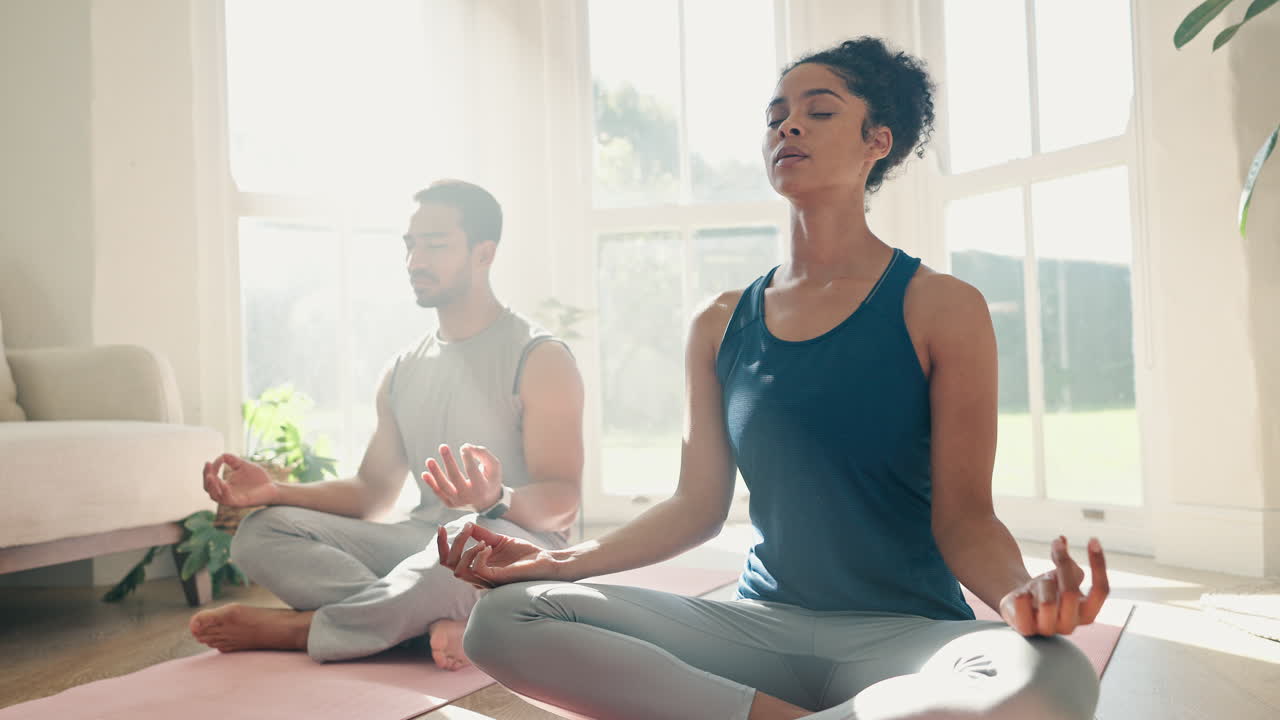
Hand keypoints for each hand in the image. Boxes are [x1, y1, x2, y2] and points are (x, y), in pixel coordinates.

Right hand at [202, 453, 278, 507]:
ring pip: (214, 496)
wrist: (273, 486)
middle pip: (208, 488)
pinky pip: (227, 500)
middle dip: (206, 477)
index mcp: (225, 485)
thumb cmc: (258, 478)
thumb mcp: (243, 465)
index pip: (210, 479)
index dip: (209, 470)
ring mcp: (232, 499)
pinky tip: (224, 484)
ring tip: (211, 476)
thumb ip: (232, 460)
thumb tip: (221, 455)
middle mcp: (225, 493)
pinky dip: (224, 492)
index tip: (214, 460)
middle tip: (208, 466)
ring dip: (211, 486)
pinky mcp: (240, 503)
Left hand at [422, 444, 503, 510]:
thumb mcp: (494, 467)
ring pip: (444, 487)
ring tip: (429, 460)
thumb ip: (483, 454)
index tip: (464, 447)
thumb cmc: (491, 480)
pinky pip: (439, 493)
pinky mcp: (450, 504)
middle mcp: (469, 497)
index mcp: (482, 488)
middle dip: (448, 461)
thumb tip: (466, 446)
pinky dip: (431, 483)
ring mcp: (458, 502)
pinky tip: (425, 473)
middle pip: (455, 478)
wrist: (487, 503)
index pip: (472, 471)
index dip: (467, 458)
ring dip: (436, 473)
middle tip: (443, 446)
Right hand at [437, 523, 558, 588]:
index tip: (440, 526)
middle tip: (459, 528)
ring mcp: (486, 580)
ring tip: (481, 539)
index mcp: (476, 567)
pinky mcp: (496, 579)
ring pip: (458, 570)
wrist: (546, 561)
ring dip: (465, 549)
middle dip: (449, 545)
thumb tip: (467, 524)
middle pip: (449, 565)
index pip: (449, 560)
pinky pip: (477, 569)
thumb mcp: (499, 540)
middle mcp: (477, 576)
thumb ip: (482, 534)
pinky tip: (488, 546)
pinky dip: (478, 554)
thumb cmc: (525, 554)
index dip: (442, 544)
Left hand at [1000, 536, 1109, 636]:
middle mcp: (1070, 625)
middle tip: (1056, 546)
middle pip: (1071, 593)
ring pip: (1047, 601)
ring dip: (1040, 582)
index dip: (1099, 565)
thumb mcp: (1061, 575)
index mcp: (1087, 613)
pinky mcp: (1025, 628)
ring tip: (1034, 583)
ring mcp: (1048, 629)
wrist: (1018, 604)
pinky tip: (1020, 594)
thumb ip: (1069, 564)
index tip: (1093, 539)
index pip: (1101, 591)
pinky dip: (1021, 593)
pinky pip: (1023, 604)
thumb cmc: (1046, 588)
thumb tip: (1061, 540)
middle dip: (1062, 565)